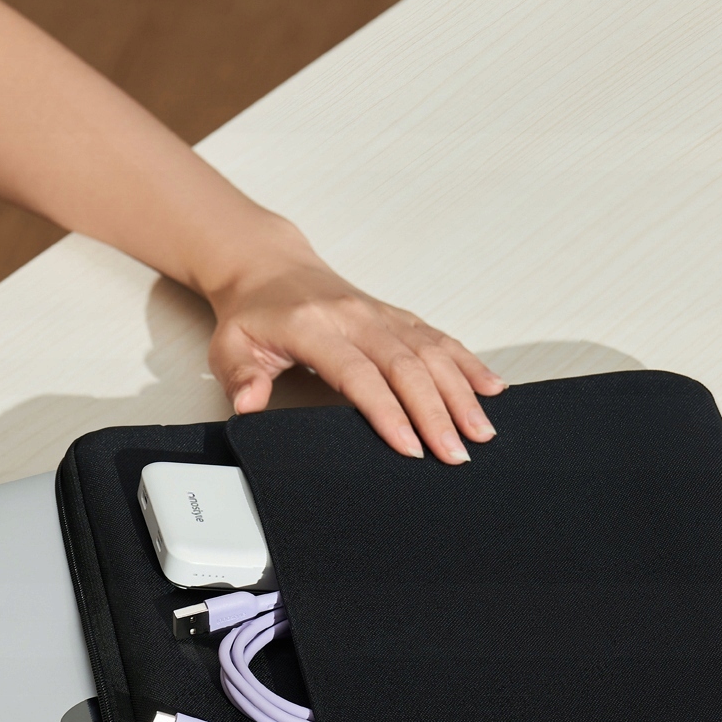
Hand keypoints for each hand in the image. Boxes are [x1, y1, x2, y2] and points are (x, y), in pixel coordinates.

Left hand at [206, 237, 504, 465]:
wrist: (270, 268)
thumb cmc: (254, 315)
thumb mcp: (230, 348)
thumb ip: (241, 378)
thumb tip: (249, 405)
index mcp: (315, 327)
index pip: (358, 373)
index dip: (387, 411)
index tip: (409, 446)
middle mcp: (356, 317)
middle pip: (407, 365)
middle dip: (437, 412)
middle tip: (456, 453)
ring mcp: (381, 314)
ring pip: (431, 351)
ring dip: (461, 392)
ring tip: (482, 430)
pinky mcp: (398, 316)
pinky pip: (439, 338)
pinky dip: (468, 364)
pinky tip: (491, 388)